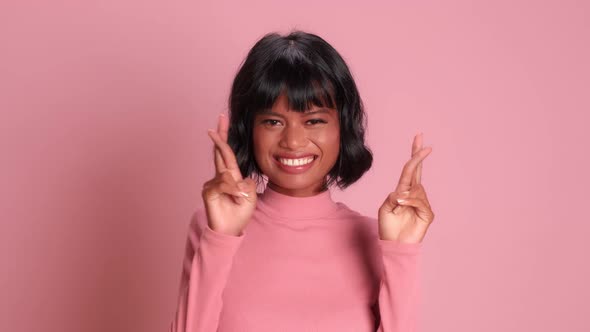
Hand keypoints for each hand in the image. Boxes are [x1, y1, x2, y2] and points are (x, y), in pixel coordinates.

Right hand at [202, 113, 256, 235]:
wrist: (232, 229)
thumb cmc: (240, 213)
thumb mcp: (250, 194)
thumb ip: (246, 182)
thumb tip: (236, 177)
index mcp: (231, 174)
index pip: (227, 151)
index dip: (225, 136)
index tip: (224, 120)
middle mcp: (220, 176)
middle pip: (220, 151)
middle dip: (221, 135)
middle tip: (221, 118)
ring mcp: (212, 183)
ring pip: (227, 173)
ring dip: (237, 186)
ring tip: (239, 198)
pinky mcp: (208, 191)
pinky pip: (223, 183)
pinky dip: (232, 190)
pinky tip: (235, 198)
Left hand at [378, 133, 434, 243]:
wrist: (394, 245)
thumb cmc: (388, 227)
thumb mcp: (385, 208)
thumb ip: (394, 196)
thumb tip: (405, 192)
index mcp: (403, 191)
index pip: (410, 170)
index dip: (414, 154)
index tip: (418, 138)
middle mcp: (414, 195)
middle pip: (418, 172)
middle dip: (419, 157)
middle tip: (425, 145)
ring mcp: (422, 204)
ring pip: (417, 189)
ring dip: (407, 194)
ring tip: (398, 204)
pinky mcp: (428, 214)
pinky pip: (421, 202)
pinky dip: (411, 201)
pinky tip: (403, 205)